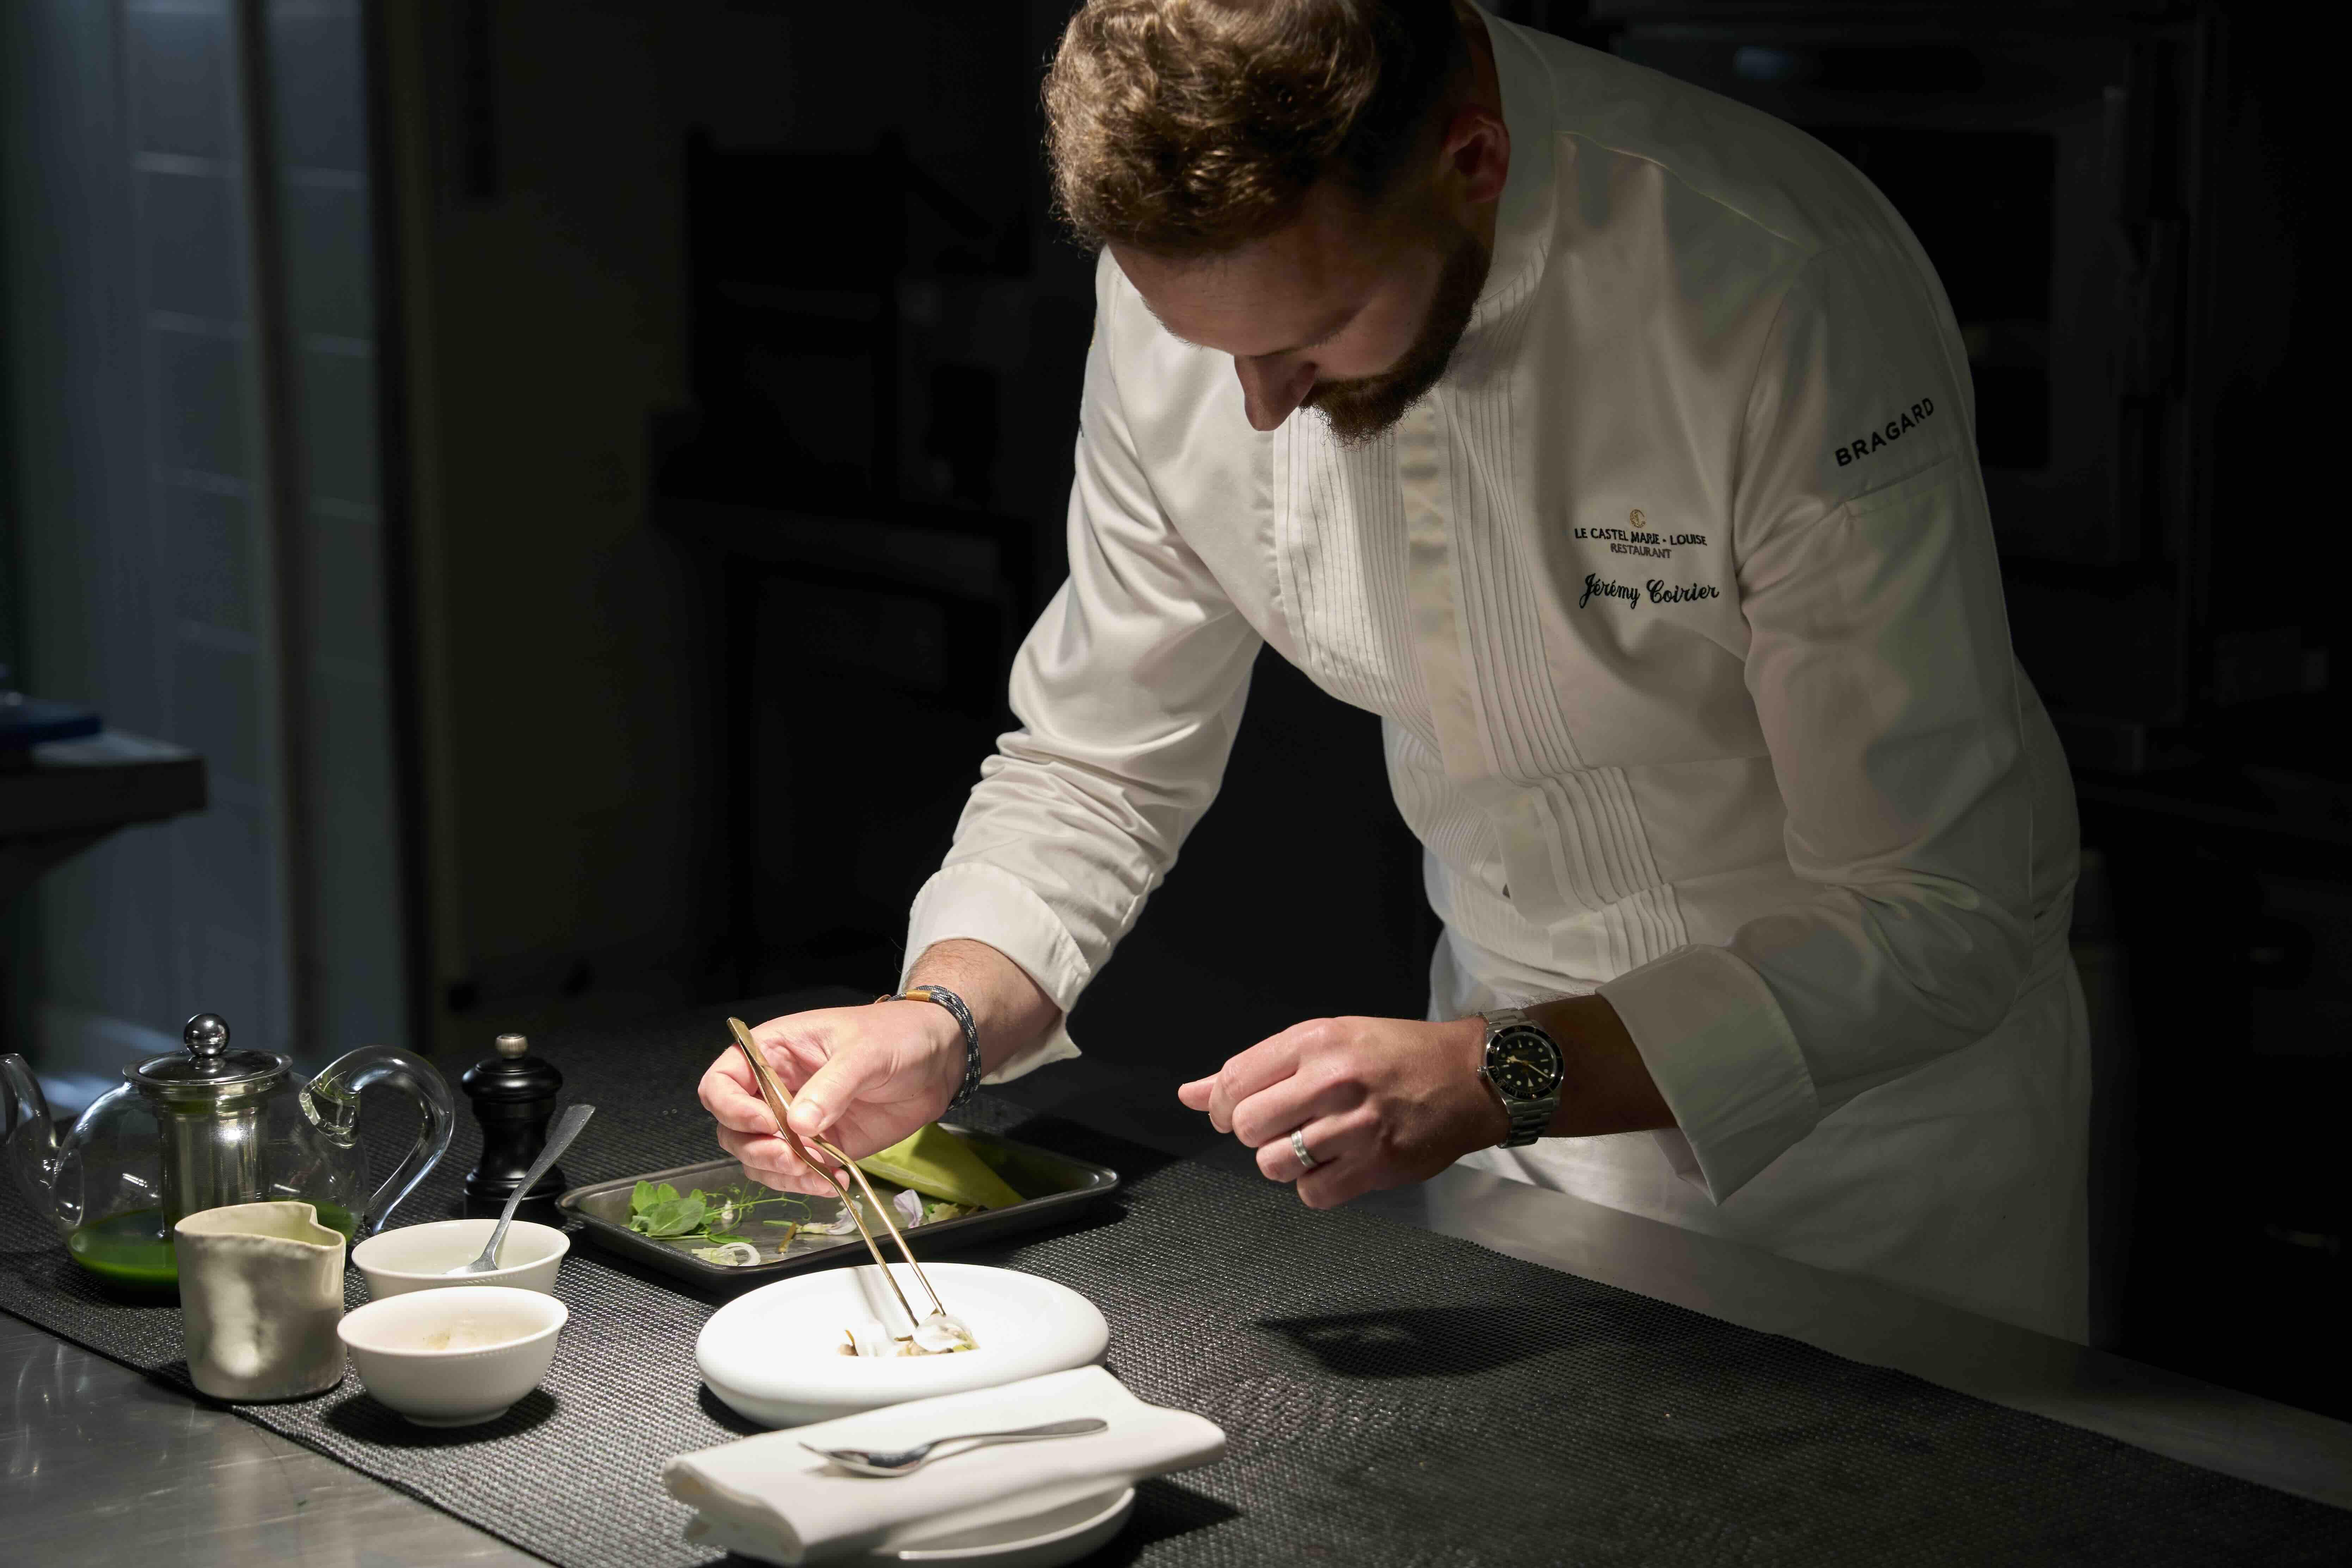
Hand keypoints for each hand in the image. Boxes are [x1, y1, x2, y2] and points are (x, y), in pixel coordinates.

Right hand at [696, 1001, 962, 1195]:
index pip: (721, 1082)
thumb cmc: (898, 1035)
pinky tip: (832, 1182)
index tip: (766, 1124)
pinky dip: (806, 1185)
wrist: (939, 1058)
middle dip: (757, 1150)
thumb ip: (832, 1086)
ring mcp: (796, 1121)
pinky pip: (795, 1173)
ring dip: (779, 1173)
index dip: (732, 1108)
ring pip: (758, 1157)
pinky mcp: (821, 1146)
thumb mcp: (865, 1051)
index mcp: (773, 1052)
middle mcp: (776, 1089)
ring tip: (817, 1171)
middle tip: (793, 1157)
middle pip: (732, 1129)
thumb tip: (798, 1124)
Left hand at [1176, 1015, 1504, 1208]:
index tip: (1233, 1112)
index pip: (1233, 1081)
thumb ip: (1254, 1069)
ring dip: (1284, 1162)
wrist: (1469, 1077)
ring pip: (1273, 1165)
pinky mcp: (1376, 1166)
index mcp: (1315, 1041)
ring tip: (1314, 1144)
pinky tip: (1338, 1163)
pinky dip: (1317, 1187)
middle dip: (1254, 1133)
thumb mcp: (1324, 1041)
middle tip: (1282, 1126)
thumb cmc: (1394, 1056)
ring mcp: (1356, 1126)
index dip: (1221, 1105)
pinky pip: (1311, 1195)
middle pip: (1245, 1126)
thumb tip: (1189, 1094)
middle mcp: (1333, 1080)